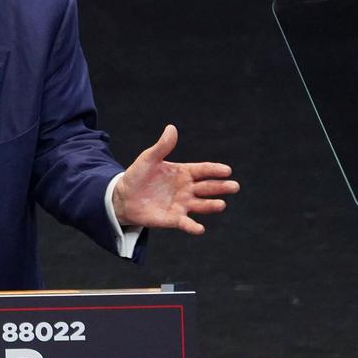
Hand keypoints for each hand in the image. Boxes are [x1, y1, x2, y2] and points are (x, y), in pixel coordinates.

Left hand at [112, 125, 238, 234]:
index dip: (215, 170)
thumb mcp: (148, 159)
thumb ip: (162, 146)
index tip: (227, 170)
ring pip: (201, 205)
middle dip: (221, 187)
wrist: (123, 197)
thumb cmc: (137, 176)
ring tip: (221, 204)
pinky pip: (185, 223)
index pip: (203, 170)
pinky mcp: (173, 219)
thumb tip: (171, 128)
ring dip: (211, 205)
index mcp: (184, 172)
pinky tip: (200, 229)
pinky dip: (193, 227)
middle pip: (208, 187)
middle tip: (234, 186)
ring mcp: (181, 204)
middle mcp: (186, 189)